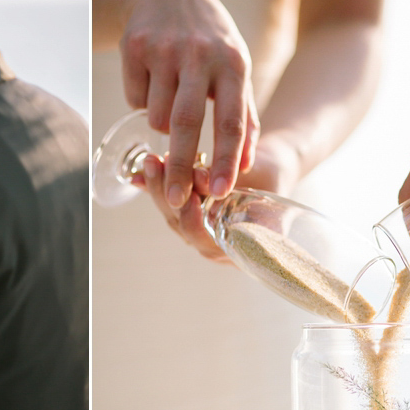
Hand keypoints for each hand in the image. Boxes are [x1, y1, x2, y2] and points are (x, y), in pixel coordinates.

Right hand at [117, 0, 258, 207]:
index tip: (221, 192)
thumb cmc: (210, 43)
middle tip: (178, 200)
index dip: (226, 160)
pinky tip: (151, 80)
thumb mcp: (236, 69)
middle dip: (182, 167)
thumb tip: (245, 166)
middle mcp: (200, 55)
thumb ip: (244, 117)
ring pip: (156, 116)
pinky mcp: (135, 46)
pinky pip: (134, 100)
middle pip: (188, 124)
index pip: (232, 122)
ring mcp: (165, 49)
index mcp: (234, 65)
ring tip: (169, 101)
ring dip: (161, 126)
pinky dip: (142, 102)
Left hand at [138, 134, 303, 261]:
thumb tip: (198, 176)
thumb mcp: (252, 174)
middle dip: (166, 193)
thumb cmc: (270, 175)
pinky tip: (140, 172)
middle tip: (159, 165)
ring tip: (151, 160)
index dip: (193, 221)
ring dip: (158, 186)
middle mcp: (215, 248)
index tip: (189, 196)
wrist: (269, 169)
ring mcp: (200, 234)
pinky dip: (156, 186)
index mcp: (240, 248)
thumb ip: (225, 178)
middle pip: (182, 226)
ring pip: (172, 215)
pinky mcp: (188, 219)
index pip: (206, 241)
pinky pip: (169, 205)